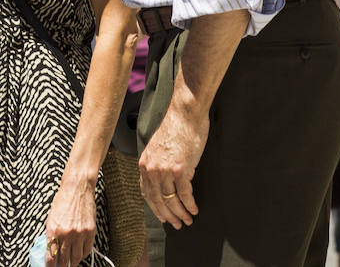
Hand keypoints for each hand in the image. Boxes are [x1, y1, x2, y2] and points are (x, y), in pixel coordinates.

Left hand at [42, 179, 96, 266]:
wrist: (77, 188)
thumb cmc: (63, 201)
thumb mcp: (51, 218)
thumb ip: (51, 235)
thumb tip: (51, 251)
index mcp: (53, 230)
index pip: (51, 257)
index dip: (51, 266)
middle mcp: (66, 234)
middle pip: (64, 260)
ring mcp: (79, 234)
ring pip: (76, 258)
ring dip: (73, 262)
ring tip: (70, 261)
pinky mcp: (90, 232)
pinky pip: (87, 250)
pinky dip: (82, 254)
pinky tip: (79, 252)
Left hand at [138, 101, 206, 228]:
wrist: (185, 114)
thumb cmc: (175, 128)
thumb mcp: (158, 147)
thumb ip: (157, 163)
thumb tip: (164, 178)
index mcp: (145, 164)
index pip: (147, 193)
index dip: (156, 207)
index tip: (163, 216)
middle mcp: (152, 169)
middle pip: (158, 200)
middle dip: (168, 215)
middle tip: (176, 224)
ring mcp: (165, 171)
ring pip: (171, 200)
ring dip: (180, 213)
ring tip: (188, 220)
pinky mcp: (180, 170)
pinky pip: (185, 194)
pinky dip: (190, 205)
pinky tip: (195, 210)